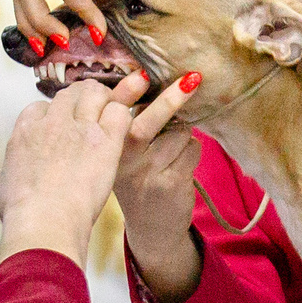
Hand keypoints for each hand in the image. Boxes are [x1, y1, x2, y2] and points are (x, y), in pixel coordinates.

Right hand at [0, 72, 151, 266]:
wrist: (44, 220)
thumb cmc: (22, 209)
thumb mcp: (2, 190)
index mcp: (25, 127)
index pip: (43, 105)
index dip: (56, 113)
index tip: (63, 124)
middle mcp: (52, 121)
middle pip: (72, 94)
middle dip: (84, 98)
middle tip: (94, 109)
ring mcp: (81, 128)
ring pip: (97, 94)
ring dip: (107, 99)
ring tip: (113, 108)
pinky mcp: (106, 140)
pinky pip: (120, 112)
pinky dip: (125, 114)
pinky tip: (126, 125)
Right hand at [113, 76, 207, 302]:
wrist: (152, 230)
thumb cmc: (140, 180)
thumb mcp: (126, 155)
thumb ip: (134, 123)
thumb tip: (164, 84)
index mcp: (108, 146)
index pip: (116, 112)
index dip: (129, 89)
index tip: (144, 72)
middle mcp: (122, 160)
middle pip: (149, 120)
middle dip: (172, 98)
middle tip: (193, 79)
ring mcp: (146, 173)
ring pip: (179, 133)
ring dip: (184, 137)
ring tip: (171, 153)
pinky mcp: (170, 183)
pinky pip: (192, 150)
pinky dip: (192, 152)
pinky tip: (180, 167)